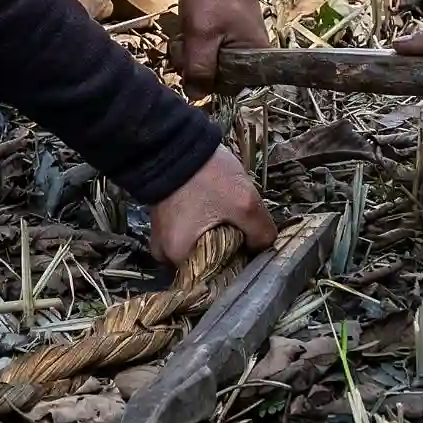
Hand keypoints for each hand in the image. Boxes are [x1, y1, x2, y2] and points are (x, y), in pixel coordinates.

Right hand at [150, 146, 277, 264]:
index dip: (234, 266)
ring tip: (229, 217)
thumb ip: (261, 233)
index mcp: (178, 257)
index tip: (248, 249)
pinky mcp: (164, 221)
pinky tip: (216, 210)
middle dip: (225, 251)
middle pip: (204, 265)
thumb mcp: (245, 204)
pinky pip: (189, 234)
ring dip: (216, 237)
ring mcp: (161, 237)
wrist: (177, 142)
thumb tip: (262, 248)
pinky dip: (203, 226)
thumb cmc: (206, 177)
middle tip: (240, 230)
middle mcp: (163, 254)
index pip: (212, 279)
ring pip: (198, 248)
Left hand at [170, 0, 267, 98]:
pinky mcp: (224, 38)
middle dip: (194, 66)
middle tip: (184, 45)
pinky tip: (187, 33)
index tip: (191, 68)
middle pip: (217, 78)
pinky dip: (192, 46)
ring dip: (189, 55)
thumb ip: (200, 68)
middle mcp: (250, 56)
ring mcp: (236, 46)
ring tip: (185, 35)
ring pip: (207, 65)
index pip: (230, 88)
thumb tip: (196, 97)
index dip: (207, 82)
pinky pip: (206, 52)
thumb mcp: (202, 35)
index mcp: (255, 58)